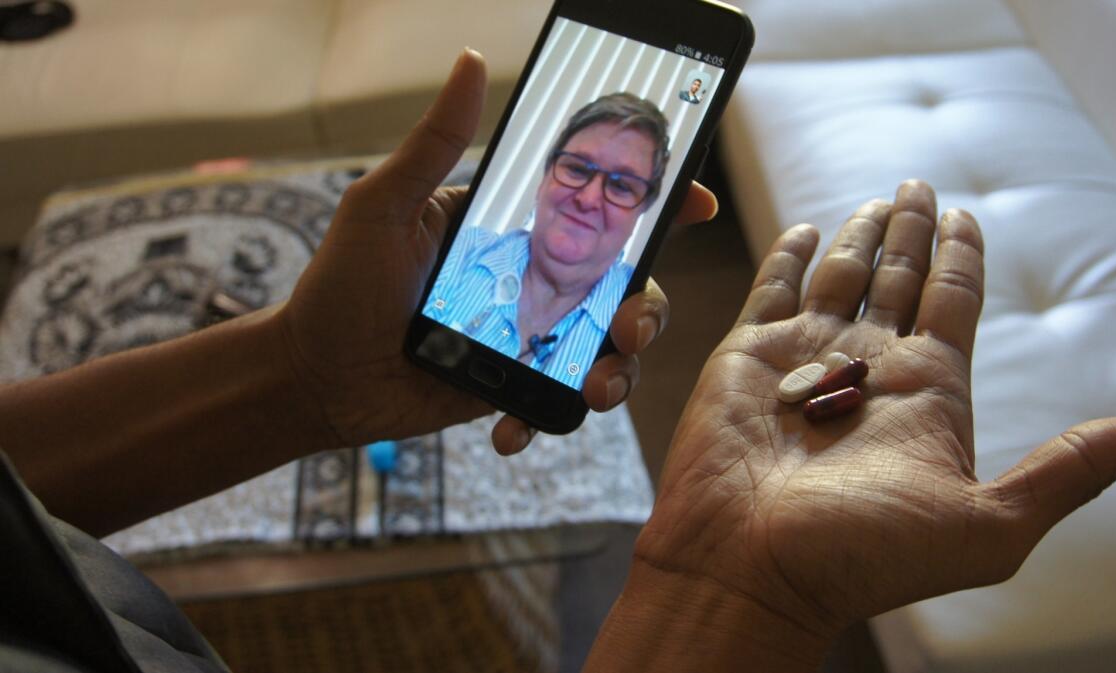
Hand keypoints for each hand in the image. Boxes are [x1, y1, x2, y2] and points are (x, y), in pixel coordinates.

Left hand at [276, 50, 716, 453]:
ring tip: (594, 392)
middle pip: (623, 287)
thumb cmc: (342, 282)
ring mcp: (529, 338)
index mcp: (515, 229)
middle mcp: (534, 280)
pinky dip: (545, 419)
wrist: (316, 376)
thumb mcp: (385, 205)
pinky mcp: (513, 387)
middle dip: (647, 307)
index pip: (597, 208)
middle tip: (628, 325)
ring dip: (616, 371)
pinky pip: (555, 404)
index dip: (656, 204)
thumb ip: (435, 143)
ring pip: (605, 350)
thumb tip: (471, 61)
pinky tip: (508, 432)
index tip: (695, 203)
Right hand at [633, 181, 1115, 648]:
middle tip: (917, 183)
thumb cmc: (862, 556)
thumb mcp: (990, 523)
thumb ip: (1073, 470)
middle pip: (900, 275)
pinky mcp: (750, 354)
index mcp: (929, 389)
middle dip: (911, 229)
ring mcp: (808, 355)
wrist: (753, 569)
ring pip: (842, 274)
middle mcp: (871, 365)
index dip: (962, 253)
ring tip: (876, 199)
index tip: (965, 213)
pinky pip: (773, 288)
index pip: (953, 298)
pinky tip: (807, 230)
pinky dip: (790, 256)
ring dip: (860, 233)